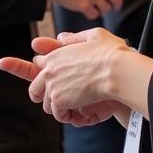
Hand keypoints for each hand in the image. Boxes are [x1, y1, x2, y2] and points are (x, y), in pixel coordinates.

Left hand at [0, 35, 126, 126]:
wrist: (117, 70)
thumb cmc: (111, 54)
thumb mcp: (94, 36)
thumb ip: (74, 38)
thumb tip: (60, 38)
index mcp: (55, 56)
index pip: (38, 67)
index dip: (45, 77)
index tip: (53, 83)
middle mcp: (49, 70)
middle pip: (35, 89)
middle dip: (43, 97)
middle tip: (56, 102)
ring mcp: (52, 86)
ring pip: (46, 104)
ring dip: (58, 108)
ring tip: (70, 109)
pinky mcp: (59, 100)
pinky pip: (58, 113)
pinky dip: (66, 116)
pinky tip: (76, 114)